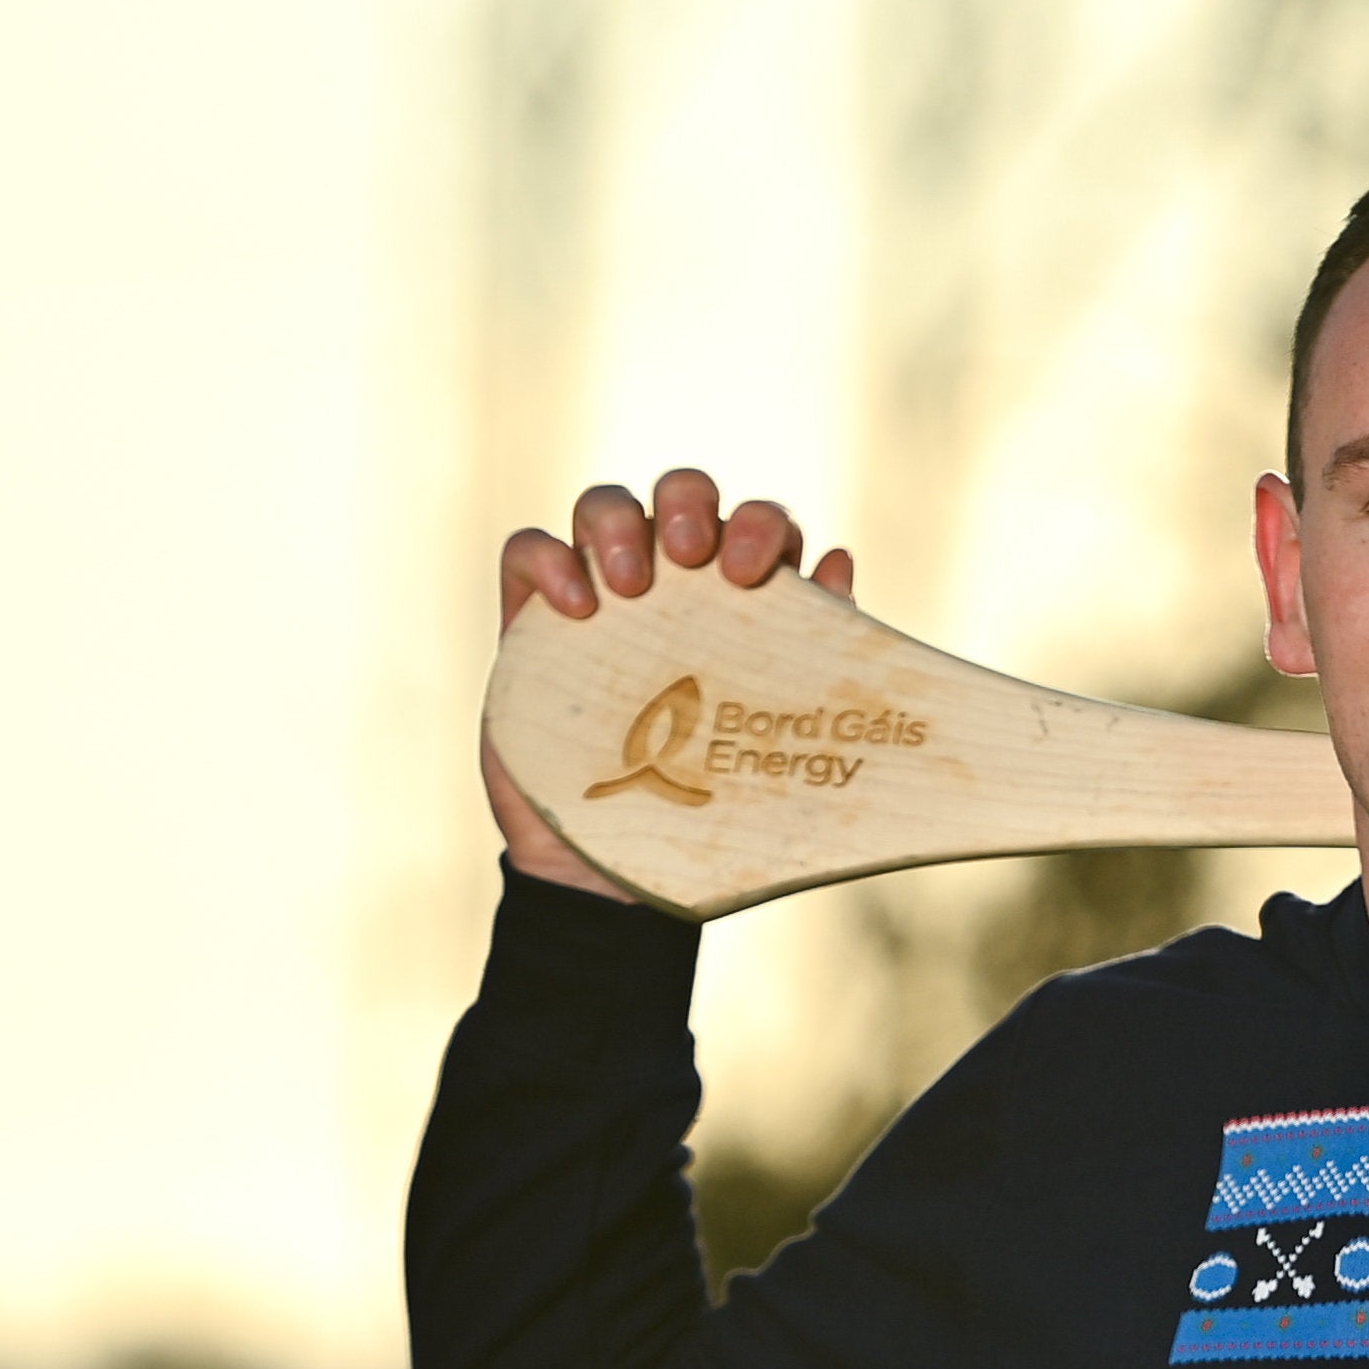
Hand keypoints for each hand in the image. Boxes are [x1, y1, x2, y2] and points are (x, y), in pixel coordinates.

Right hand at [481, 468, 857, 898]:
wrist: (612, 877)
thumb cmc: (706, 803)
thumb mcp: (770, 737)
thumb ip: (812, 658)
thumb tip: (841, 564)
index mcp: (738, 598)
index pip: (757, 524)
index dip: (761, 525)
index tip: (755, 575)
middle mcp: (670, 583)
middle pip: (682, 492)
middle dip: (689, 502)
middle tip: (690, 554)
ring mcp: (597, 596)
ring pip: (601, 505)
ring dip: (617, 522)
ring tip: (630, 585)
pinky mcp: (531, 622)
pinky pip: (526, 552)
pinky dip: (548, 558)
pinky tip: (573, 607)